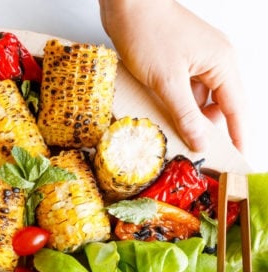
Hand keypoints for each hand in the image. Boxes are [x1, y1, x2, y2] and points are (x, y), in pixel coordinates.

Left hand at [99, 0, 245, 152]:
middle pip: (219, 108)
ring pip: (199, 102)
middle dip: (205, 130)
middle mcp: (215, 61)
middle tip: (189, 150)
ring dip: (186, 119)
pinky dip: (174, 106)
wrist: (126, 2)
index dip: (237, 138)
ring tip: (170, 133)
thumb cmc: (148, 30)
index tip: (236, 162)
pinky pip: (184, 92)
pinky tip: (160, 116)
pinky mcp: (179, 61)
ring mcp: (197, 61)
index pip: (238, 110)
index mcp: (222, 63)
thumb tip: (200, 143)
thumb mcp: (167, 81)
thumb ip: (185, 115)